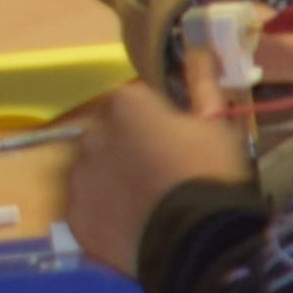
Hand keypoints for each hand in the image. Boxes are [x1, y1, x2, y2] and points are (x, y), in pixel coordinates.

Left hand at [58, 87, 249, 273]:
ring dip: (113, 183)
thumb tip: (199, 50)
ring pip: (95, 174)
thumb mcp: (217, 126)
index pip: (135, 103)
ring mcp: (80, 178)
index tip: (178, 143)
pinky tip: (133, 228)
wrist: (196, 242)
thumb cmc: (211, 175)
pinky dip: (105, 216)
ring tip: (148, 208)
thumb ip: (202, 85)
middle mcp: (92, 134)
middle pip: (109, 137)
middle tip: (164, 178)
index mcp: (126, 105)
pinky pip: (88, 210)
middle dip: (129, 150)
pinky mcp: (75, 217)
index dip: (158, 123)